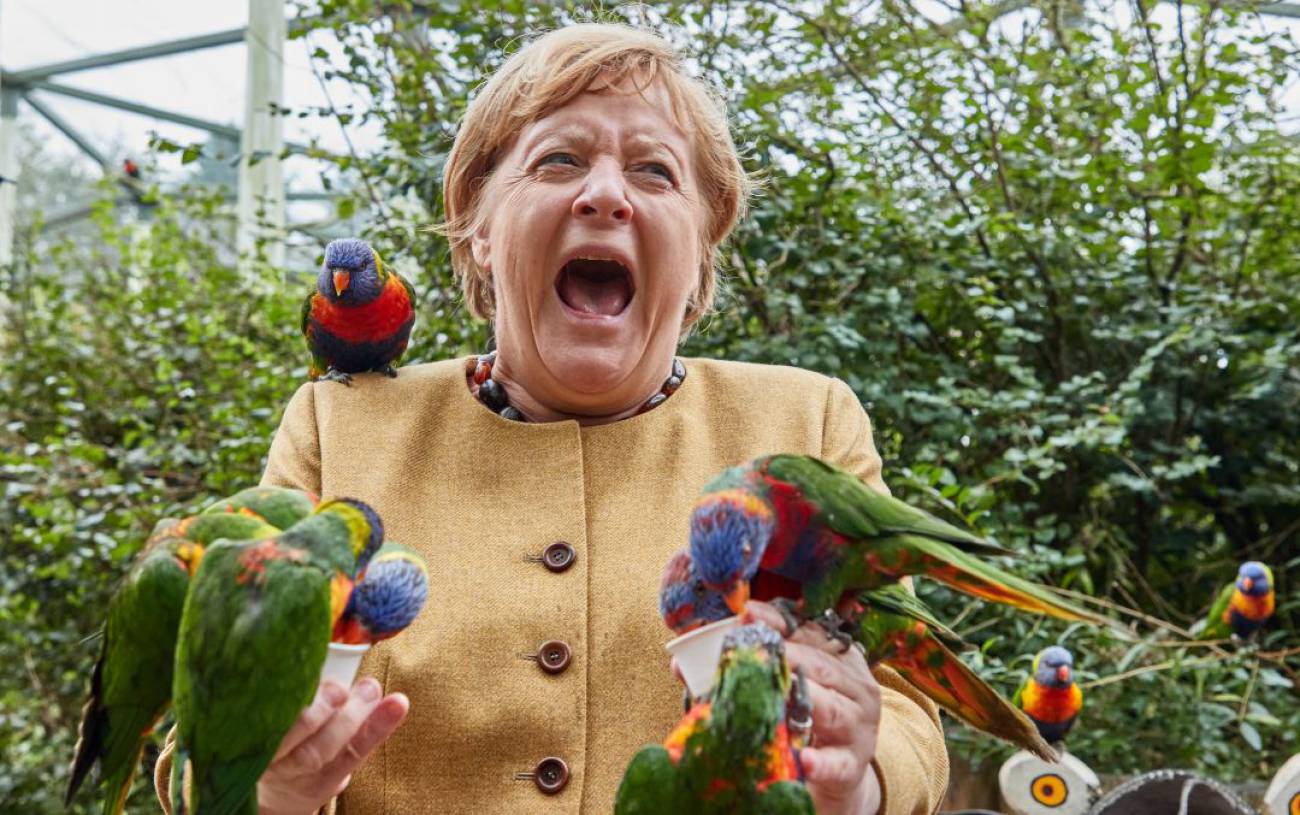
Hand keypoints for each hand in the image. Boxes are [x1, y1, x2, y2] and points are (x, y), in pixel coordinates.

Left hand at [256, 677, 408, 814]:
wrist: (249, 792)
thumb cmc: (300, 768)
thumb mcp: (331, 764)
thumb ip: (355, 736)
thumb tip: (394, 699)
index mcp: (318, 784)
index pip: (352, 755)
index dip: (376, 729)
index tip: (400, 701)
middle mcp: (289, 776)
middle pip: (318, 751)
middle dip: (348, 718)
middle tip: (370, 688)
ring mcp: (259, 761)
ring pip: (285, 738)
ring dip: (313, 711)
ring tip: (337, 690)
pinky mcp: (235, 744)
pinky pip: (252, 724)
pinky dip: (274, 704)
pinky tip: (292, 682)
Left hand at [742, 601, 881, 814]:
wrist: (836, 774)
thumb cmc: (804, 719)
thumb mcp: (783, 688)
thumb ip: (746, 668)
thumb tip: (681, 663)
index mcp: (839, 660)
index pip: (810, 633)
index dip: (779, 622)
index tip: (748, 613)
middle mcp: (855, 687)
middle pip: (820, 666)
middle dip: (787, 655)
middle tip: (756, 652)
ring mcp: (857, 728)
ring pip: (832, 708)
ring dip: (806, 699)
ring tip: (779, 692)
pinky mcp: (851, 766)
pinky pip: (836, 763)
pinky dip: (820, 761)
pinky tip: (803, 759)